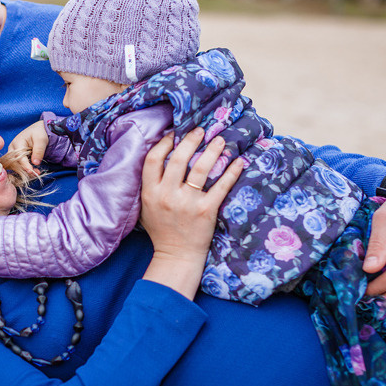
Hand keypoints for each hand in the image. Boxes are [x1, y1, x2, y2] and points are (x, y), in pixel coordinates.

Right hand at [8, 120, 48, 173]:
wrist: (38, 130)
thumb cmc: (39, 133)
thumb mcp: (41, 140)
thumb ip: (38, 151)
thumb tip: (35, 163)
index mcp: (17, 142)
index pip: (19, 156)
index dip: (25, 165)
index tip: (31, 171)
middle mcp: (13, 148)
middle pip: (15, 162)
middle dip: (24, 169)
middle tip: (35, 173)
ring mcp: (13, 153)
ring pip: (16, 165)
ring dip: (25, 170)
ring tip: (36, 172)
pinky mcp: (16, 156)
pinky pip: (18, 164)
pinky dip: (25, 168)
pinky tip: (33, 171)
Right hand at [140, 129, 243, 297]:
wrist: (176, 255)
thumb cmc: (162, 229)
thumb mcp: (147, 206)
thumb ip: (151, 183)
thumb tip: (162, 155)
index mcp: (150, 192)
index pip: (153, 159)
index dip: (164, 143)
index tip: (175, 133)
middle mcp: (167, 195)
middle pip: (178, 159)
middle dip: (191, 140)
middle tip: (201, 130)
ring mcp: (187, 203)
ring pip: (201, 169)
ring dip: (212, 150)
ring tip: (220, 140)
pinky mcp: (206, 211)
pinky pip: (221, 187)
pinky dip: (231, 172)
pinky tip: (239, 161)